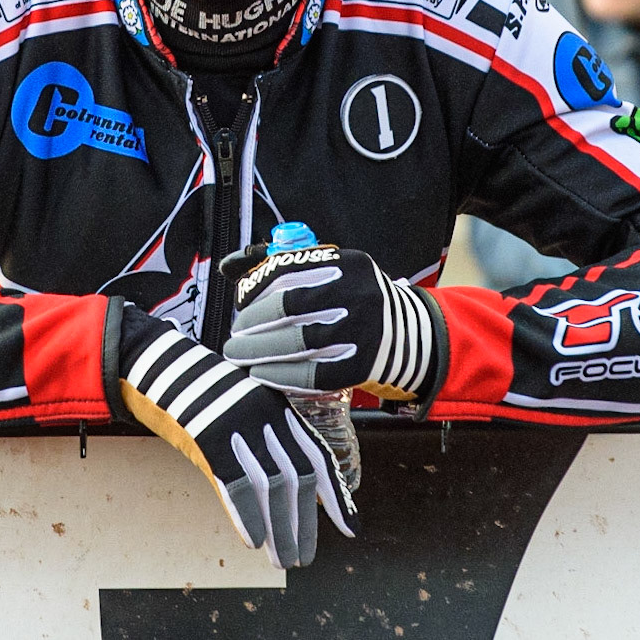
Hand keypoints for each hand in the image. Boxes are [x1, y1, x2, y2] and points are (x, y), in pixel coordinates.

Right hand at [118, 308, 355, 568]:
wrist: (160, 366)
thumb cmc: (198, 394)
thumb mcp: (241, 410)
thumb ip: (265, 440)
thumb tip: (287, 486)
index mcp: (277, 409)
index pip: (317, 456)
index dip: (334, 495)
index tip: (348, 528)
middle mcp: (265, 416)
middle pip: (297, 478)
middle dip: (304, 524)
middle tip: (303, 558)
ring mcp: (239, 425)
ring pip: (270, 486)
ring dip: (279, 530)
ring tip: (282, 559)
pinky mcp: (210, 435)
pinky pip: (235, 482)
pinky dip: (247, 515)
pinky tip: (253, 540)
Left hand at [221, 243, 443, 400]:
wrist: (411, 335)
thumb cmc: (356, 301)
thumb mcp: (334, 272)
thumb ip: (287, 267)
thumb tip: (228, 267)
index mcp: (348, 264)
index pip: (287, 270)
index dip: (254, 288)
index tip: (240, 302)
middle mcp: (358, 294)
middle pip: (288, 308)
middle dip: (251, 324)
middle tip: (234, 336)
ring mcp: (363, 332)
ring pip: (297, 343)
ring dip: (259, 352)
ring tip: (240, 355)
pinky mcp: (362, 366)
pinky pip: (312, 375)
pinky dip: (280, 376)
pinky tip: (261, 374)